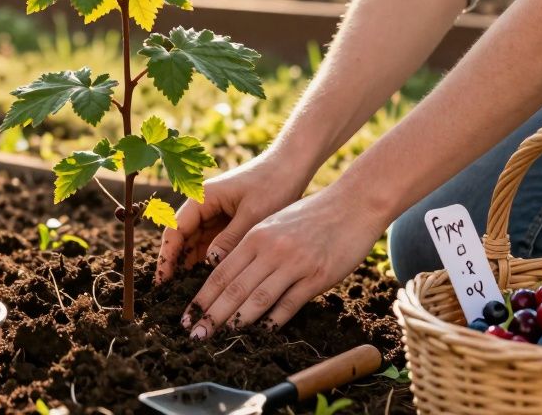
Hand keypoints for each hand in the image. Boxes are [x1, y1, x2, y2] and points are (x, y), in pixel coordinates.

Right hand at [155, 153, 307, 283]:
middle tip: (173, 297)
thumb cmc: (273, 184)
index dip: (166, 257)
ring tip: (190, 296)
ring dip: (192, 267)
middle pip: (182, 240)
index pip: (175, 230)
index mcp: (203, 198)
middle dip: (176, 266)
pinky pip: (212, 245)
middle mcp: (204, 206)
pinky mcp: (227, 223)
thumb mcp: (253, 214)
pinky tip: (210, 283)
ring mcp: (215, 215)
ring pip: (196, 246)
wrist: (291, 167)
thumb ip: (231, 239)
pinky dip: (210, 262)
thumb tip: (210, 264)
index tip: (162, 283)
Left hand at [182, 185, 387, 338]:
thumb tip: (230, 276)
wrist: (353, 203)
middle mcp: (271, 249)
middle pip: (233, 288)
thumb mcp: (274, 223)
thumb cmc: (311, 214)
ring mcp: (294, 264)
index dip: (202, 298)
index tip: (188, 316)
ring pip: (257, 299)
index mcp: (256, 236)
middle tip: (195, 335)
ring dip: (236, 323)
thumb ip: (252, 247)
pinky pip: (289, 304)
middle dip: (211, 315)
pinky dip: (272, 322)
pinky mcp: (317, 276)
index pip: (220, 273)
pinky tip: (259, 335)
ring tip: (220, 339)